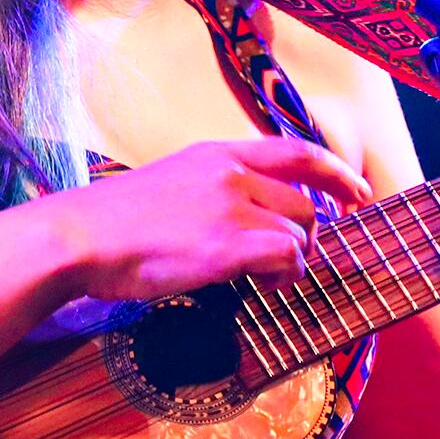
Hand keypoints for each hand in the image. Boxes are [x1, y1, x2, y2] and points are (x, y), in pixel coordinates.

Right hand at [46, 134, 370, 301]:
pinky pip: (287, 258)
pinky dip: (285, 276)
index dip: (336, 172)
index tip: (359, 193)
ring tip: (267, 280)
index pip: (296, 152)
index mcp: (217, 154)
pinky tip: (264, 286)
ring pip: (299, 233)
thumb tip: (240, 215)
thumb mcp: (171, 183)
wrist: (80, 236)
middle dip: (308, 237)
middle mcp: (231, 174)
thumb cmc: (115, 222)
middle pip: (304, 204)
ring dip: (294, 263)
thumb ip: (211, 188)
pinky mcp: (227, 244)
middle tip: (289, 264)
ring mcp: (231, 207)